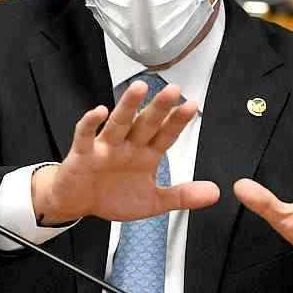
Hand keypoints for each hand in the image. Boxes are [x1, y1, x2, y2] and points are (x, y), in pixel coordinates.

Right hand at [32, 80, 219, 224]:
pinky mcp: (83, 154)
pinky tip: (99, 112)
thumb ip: (182, 196)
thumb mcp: (152, 201)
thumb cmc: (113, 196)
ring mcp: (105, 148)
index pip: (165, 135)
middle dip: (158, 108)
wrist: (78, 203)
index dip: (178, 121)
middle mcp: (128, 146)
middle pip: (145, 123)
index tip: (192, 105)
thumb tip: (214, 192)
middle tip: (172, 91)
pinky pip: (86, 136)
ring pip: (118, 123)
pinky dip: (91, 123)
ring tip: (138, 89)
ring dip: (127, 106)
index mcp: (145, 155)